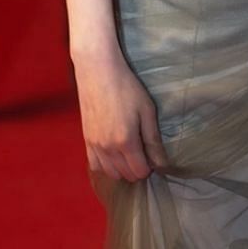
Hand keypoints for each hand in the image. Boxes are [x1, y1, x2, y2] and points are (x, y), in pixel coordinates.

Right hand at [75, 47, 167, 182]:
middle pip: (124, 174)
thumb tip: (161, 163)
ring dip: (122, 169)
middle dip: (137, 169)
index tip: (155, 157)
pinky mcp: (86, 140)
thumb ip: (153, 140)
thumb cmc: (127, 89)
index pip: (139, 171)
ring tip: (131, 155)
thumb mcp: (147, 112)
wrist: (99, 73)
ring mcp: (94, 145)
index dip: (150, 168)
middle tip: (145, 154)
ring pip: (109, 172)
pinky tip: (114, 156)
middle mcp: (107, 148)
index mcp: (125, 142)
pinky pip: (94, 164)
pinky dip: (106, 166)